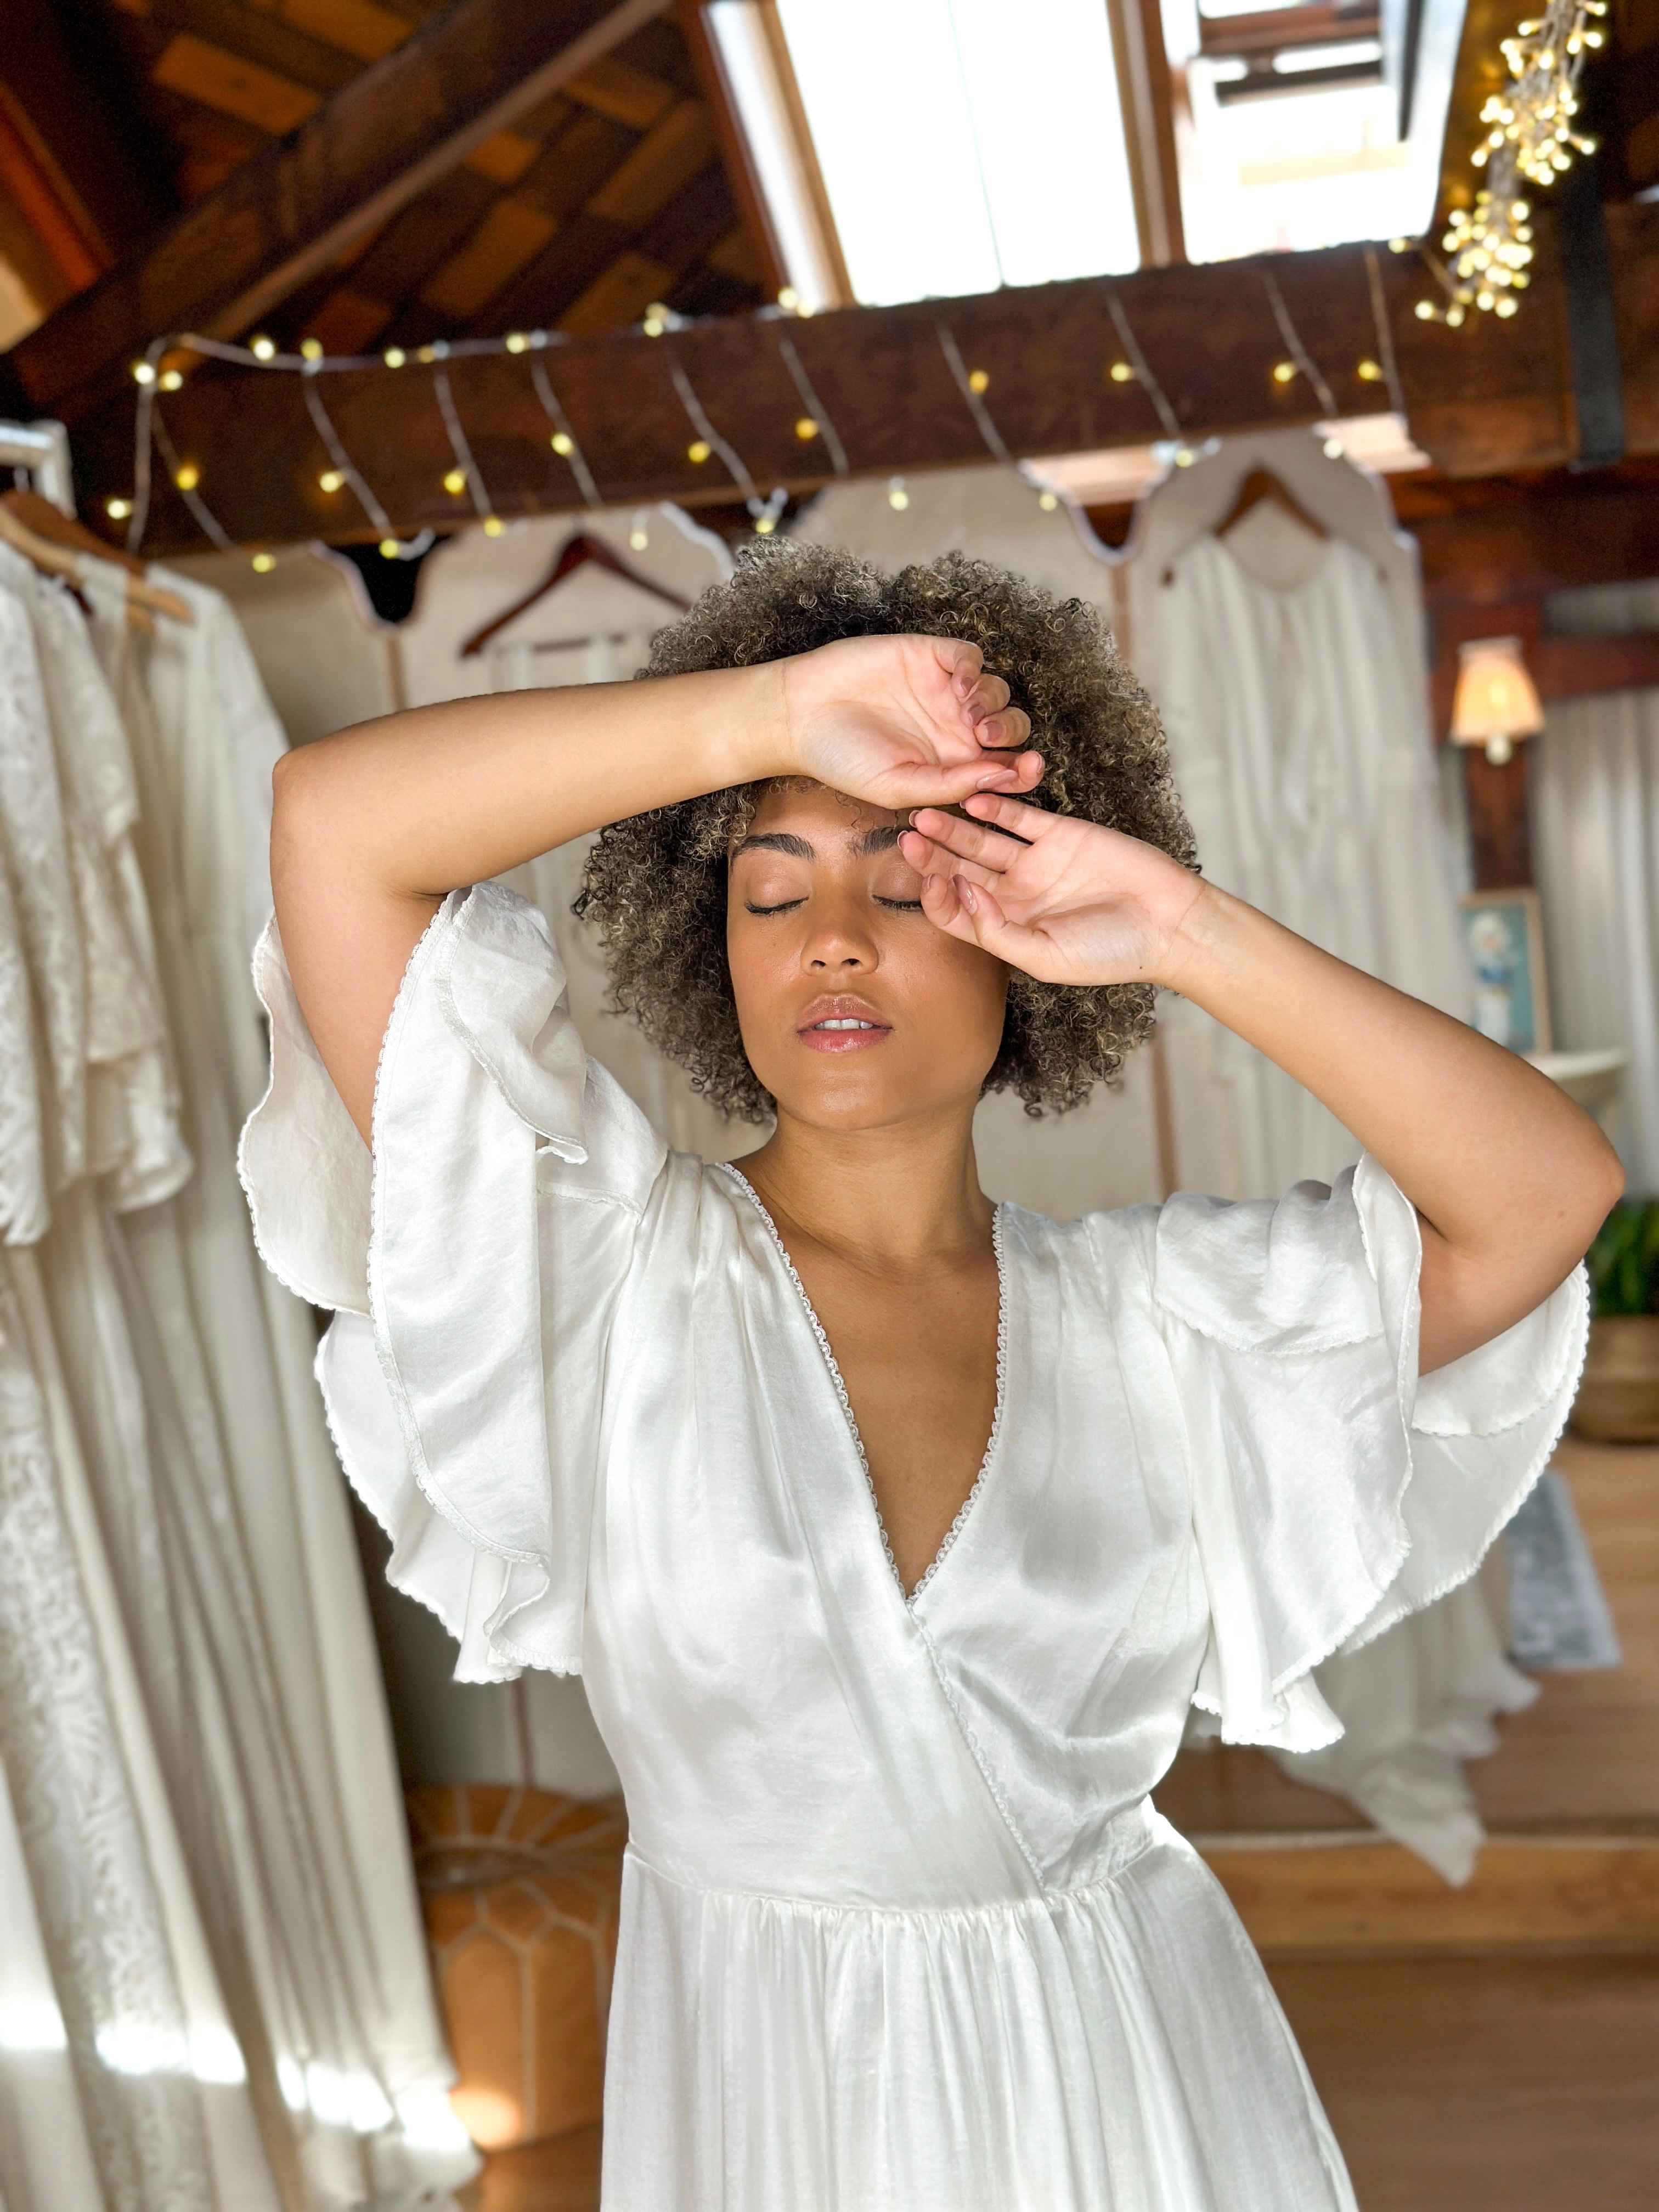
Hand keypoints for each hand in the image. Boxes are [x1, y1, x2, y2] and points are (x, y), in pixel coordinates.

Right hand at [778, 634, 1043, 810]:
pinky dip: (974, 668)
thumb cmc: (843, 760)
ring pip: (996, 691)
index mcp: (953, 766)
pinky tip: (961, 685)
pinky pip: (970, 657)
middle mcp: (955, 729)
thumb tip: (1002, 779)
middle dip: (1012, 734)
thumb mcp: (898, 787)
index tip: (1029, 769)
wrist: (800, 716)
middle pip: (1010, 728)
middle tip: (987, 737)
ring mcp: (945, 692)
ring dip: (992, 703)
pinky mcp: (930, 657)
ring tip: (967, 714)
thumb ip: (950, 786)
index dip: (1025, 768)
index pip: (1004, 767)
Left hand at [898, 790, 1206, 986]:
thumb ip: (997, 931)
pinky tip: (973, 800)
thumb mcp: (1045, 957)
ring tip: (927, 816)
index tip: (927, 882)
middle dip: (932, 855)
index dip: (935, 897)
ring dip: (953, 828)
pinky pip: (1020, 817)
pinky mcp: (1059, 834)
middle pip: (960, 869)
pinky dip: (997, 807)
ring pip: (982, 840)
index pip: (954, 910)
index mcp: (1005, 928)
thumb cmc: (1109, 953)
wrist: (1167, 924)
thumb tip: (962, 893)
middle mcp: (1013, 894)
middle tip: (907, 837)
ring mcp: (1035, 862)